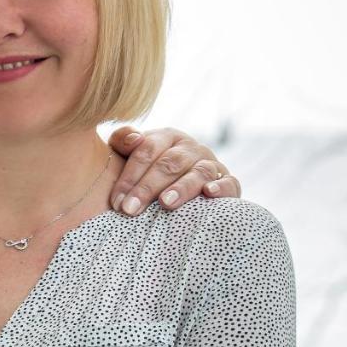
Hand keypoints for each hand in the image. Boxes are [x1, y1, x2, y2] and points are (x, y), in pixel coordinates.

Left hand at [107, 126, 240, 215]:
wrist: (177, 184)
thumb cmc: (146, 171)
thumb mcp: (129, 154)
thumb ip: (122, 141)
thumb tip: (133, 139)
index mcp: (167, 137)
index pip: (146, 150)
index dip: (130, 176)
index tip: (116, 202)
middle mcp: (191, 147)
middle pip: (169, 163)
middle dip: (147, 187)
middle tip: (131, 209)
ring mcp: (211, 162)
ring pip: (199, 172)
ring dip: (182, 188)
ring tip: (165, 203)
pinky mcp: (228, 180)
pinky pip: (230, 182)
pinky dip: (222, 187)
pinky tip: (210, 193)